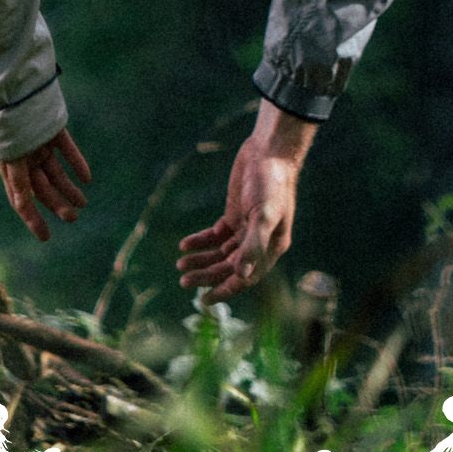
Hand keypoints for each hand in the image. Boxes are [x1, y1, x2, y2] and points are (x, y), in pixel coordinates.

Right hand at [0, 129, 92, 242]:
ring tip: (83, 203)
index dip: (33, 220)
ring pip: (56, 172)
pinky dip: (77, 163)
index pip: (22, 200)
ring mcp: (39, 144)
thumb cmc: (6, 124)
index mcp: (10, 168)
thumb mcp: (10, 156)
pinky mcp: (52, 130)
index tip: (46, 238)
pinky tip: (87, 178)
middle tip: (73, 218)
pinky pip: (67, 150)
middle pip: (42, 188)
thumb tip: (21, 207)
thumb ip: (16, 180)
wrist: (11, 88)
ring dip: (69, 188)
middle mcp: (24, 159)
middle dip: (57, 204)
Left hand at [176, 100, 315, 299]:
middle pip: (230, 267)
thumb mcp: (263, 214)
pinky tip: (185, 244)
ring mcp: (246, 229)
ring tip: (180, 263)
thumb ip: (253, 245)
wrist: (268, 151)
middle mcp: (259, 243)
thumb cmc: (271, 183)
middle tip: (183, 280)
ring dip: (201, 259)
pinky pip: (216, 236)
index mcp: (272, 248)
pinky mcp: (236, 215)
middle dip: (207, 275)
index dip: (225, 289)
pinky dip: (201, 241)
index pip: (246, 278)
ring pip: (221, 253)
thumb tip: (241, 275)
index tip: (204, 300)